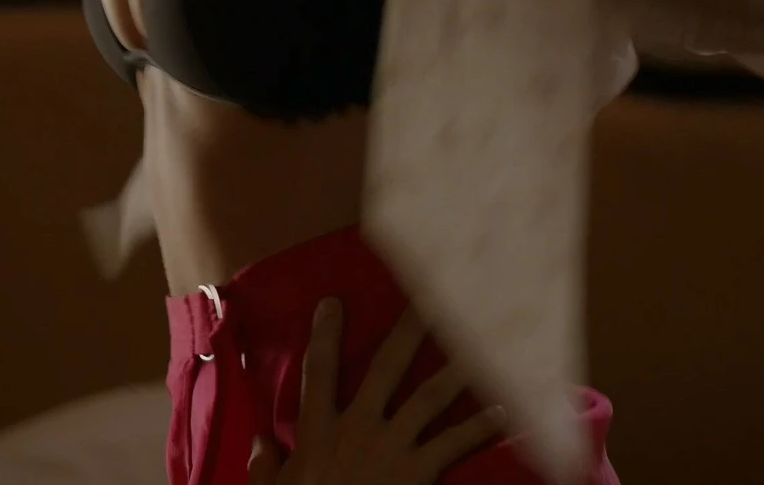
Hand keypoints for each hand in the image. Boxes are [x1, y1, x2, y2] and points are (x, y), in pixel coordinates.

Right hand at [247, 299, 505, 484]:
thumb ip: (265, 465)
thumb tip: (259, 440)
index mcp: (319, 429)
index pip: (319, 370)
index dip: (325, 334)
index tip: (333, 302)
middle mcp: (358, 427)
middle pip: (387, 366)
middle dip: (409, 329)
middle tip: (431, 296)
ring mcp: (392, 446)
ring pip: (429, 396)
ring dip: (457, 368)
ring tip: (481, 341)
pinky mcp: (419, 471)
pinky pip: (454, 443)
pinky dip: (481, 427)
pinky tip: (504, 410)